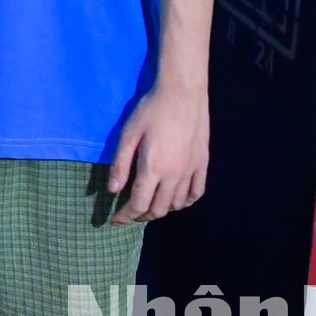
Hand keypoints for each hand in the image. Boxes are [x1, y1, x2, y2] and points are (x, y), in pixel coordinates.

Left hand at [108, 84, 208, 224]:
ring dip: (162, 210)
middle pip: (159, 209)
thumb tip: (112, 191)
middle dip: (142, 216)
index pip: (138, 203)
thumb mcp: (128, 134)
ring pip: (177, 204)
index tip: (115, 222)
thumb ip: (120, 164)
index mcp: (153, 168)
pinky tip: (176, 200)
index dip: (125, 216)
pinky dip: (184, 202)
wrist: (183, 94)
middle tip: (131, 214)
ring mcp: (191, 171)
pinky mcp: (202, 164)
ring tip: (150, 206)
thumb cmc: (151, 111)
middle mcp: (174, 175)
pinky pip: (196, 193)